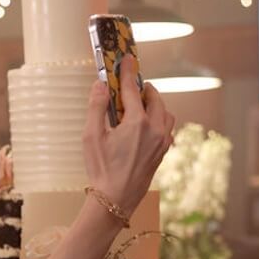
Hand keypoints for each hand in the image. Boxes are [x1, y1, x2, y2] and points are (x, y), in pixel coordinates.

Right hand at [84, 55, 175, 215]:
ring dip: (154, 104)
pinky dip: (159, 119)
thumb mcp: (91, 136)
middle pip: (154, 98)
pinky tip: (147, 126)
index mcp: (137, 122)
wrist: (115, 199)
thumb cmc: (101, 169)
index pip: (132, 90)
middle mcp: (154, 129)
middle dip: (143, 89)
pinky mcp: (163, 152)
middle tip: (131, 86)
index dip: (128, 72)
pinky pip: (167, 128)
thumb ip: (96, 107)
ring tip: (140, 105)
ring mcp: (162, 141)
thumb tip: (99, 85)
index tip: (127, 59)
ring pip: (165, 113)